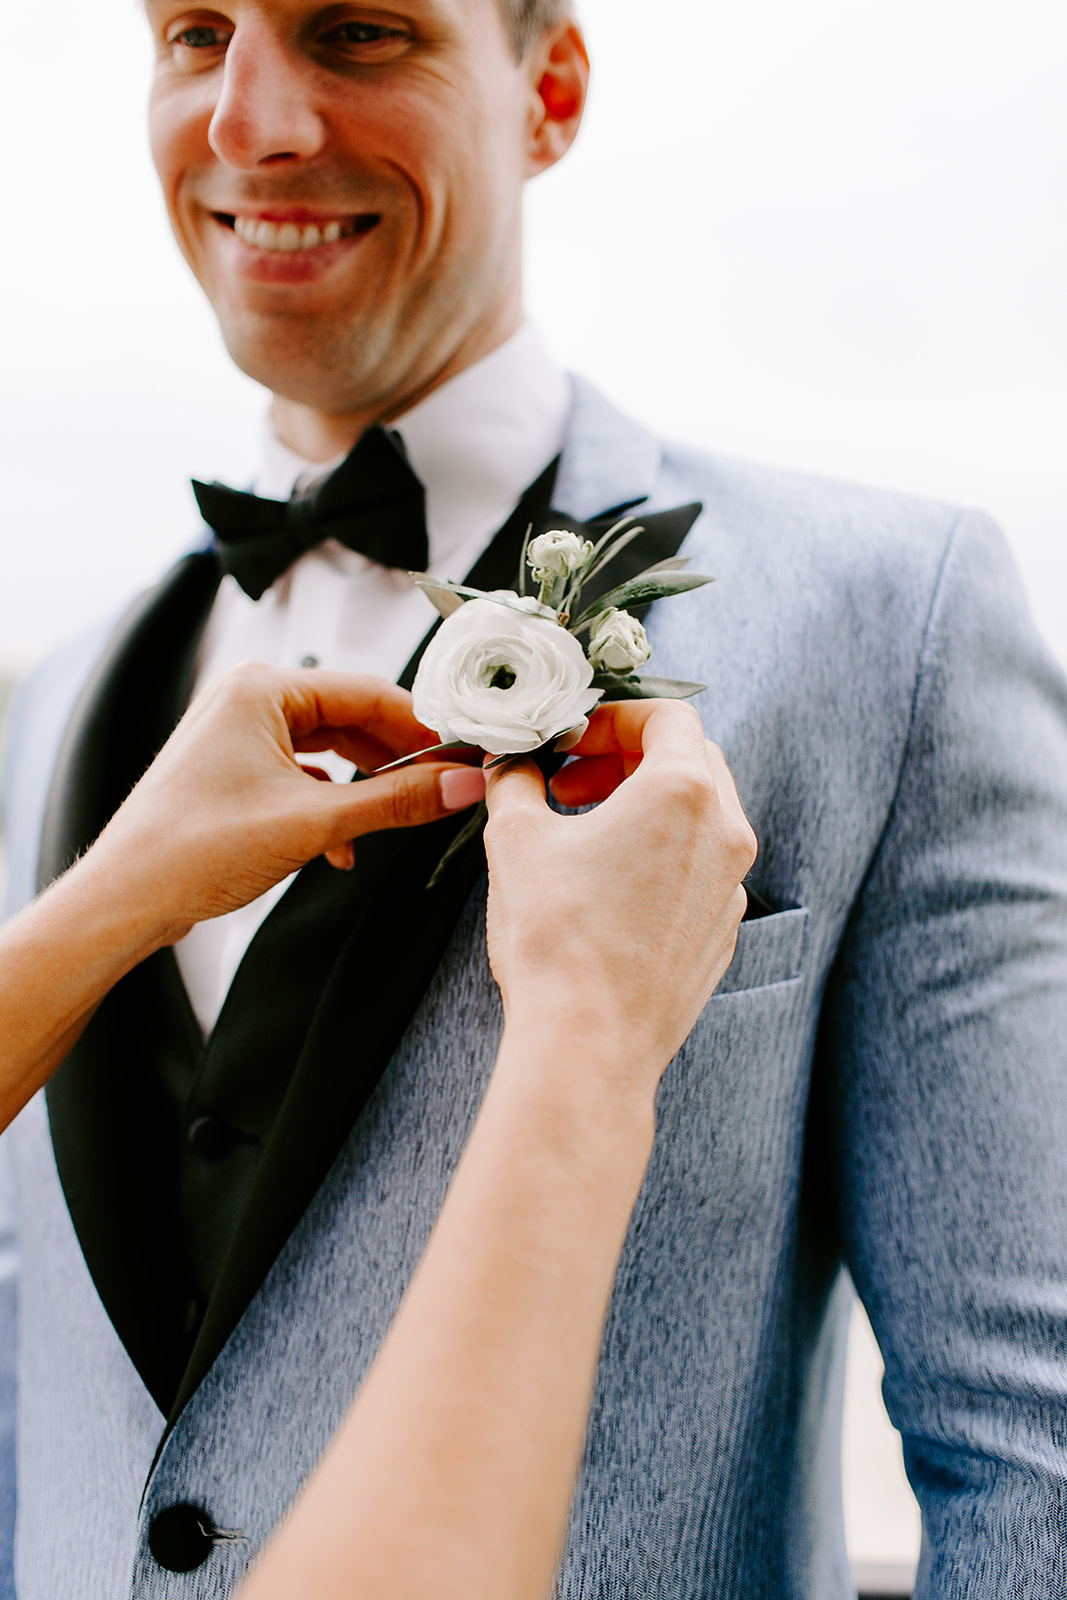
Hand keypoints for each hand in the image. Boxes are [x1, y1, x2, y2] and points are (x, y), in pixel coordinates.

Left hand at [84, 663, 485, 942]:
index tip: (462, 753)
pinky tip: (346, 845)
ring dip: (366, 785)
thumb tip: (459, 784)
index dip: (422, 726)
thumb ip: (395, 801)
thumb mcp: (313, 823)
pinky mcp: (233, 771)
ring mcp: (237, 736)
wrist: (126, 899)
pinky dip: (331, 804)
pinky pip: (302, 774)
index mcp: (260, 689)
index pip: (367, 692)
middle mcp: (246, 700)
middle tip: (445, 784)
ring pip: (329, 748)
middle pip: (350, 717)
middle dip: (397, 757)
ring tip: (403, 813)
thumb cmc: (190, 849)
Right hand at [483, 700, 754, 1099]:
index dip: (614, 717)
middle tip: (573, 782)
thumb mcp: (515, 839)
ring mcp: (730, 887)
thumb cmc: (558, 940)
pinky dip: (663, 857)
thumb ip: (516, 783)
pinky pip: (700, 871)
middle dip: (629, 759)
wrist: (589, 1043)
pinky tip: (610, 886)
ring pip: (701, 818)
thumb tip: (513, 768)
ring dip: (647, 808)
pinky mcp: (722, 932)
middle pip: (692, 761)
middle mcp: (725, 833)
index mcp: (684, 792)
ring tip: (586, 833)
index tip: (574, 739)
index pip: (668, 716)